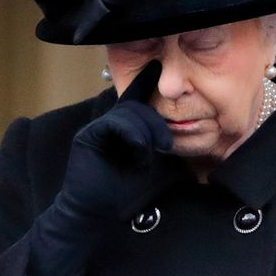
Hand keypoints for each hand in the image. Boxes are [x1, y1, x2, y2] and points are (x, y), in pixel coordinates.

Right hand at [26, 60, 177, 275]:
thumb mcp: (154, 167)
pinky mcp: (88, 138)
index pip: (137, 99)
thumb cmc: (123, 193)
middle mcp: (109, 124)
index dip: (146, 80)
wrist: (94, 212)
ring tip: (151, 154)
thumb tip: (187, 139)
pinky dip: (131, 138)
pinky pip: (113, 126)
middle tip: (166, 144)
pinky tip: (138, 156)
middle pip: (139, 107)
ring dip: (147, 133)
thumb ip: (163, 149)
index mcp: (124, 128)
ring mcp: (97, 129)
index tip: (156, 63)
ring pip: (129, 115)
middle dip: (158, 123)